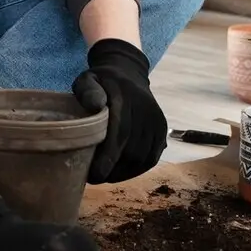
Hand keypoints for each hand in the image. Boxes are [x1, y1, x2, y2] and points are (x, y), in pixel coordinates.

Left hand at [73, 38, 166, 183]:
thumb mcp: (88, 79)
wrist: (129, 72)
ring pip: (142, 157)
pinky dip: (137, 169)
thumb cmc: (102, 81)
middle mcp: (146, 110)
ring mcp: (157, 121)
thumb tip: (95, 106)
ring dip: (124, 173)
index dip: (107, 158)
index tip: (93, 175)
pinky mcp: (162, 129)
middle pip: (132, 150)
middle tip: (94, 178)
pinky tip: (121, 172)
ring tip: (106, 176)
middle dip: (113, 169)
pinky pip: (152, 157)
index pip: (120, 134)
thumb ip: (87, 91)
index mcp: (126, 98)